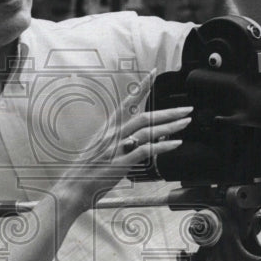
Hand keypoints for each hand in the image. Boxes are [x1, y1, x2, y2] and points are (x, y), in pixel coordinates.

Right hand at [55, 71, 188, 213]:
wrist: (74, 186)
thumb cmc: (88, 169)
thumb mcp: (102, 147)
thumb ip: (120, 139)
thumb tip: (140, 136)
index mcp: (109, 127)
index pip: (128, 102)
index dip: (141, 87)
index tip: (154, 73)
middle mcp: (113, 134)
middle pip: (145, 116)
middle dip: (169, 112)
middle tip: (186, 109)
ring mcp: (116, 148)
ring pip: (148, 131)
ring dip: (170, 126)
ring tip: (185, 123)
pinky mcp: (120, 163)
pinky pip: (145, 150)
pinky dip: (162, 146)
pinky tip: (175, 144)